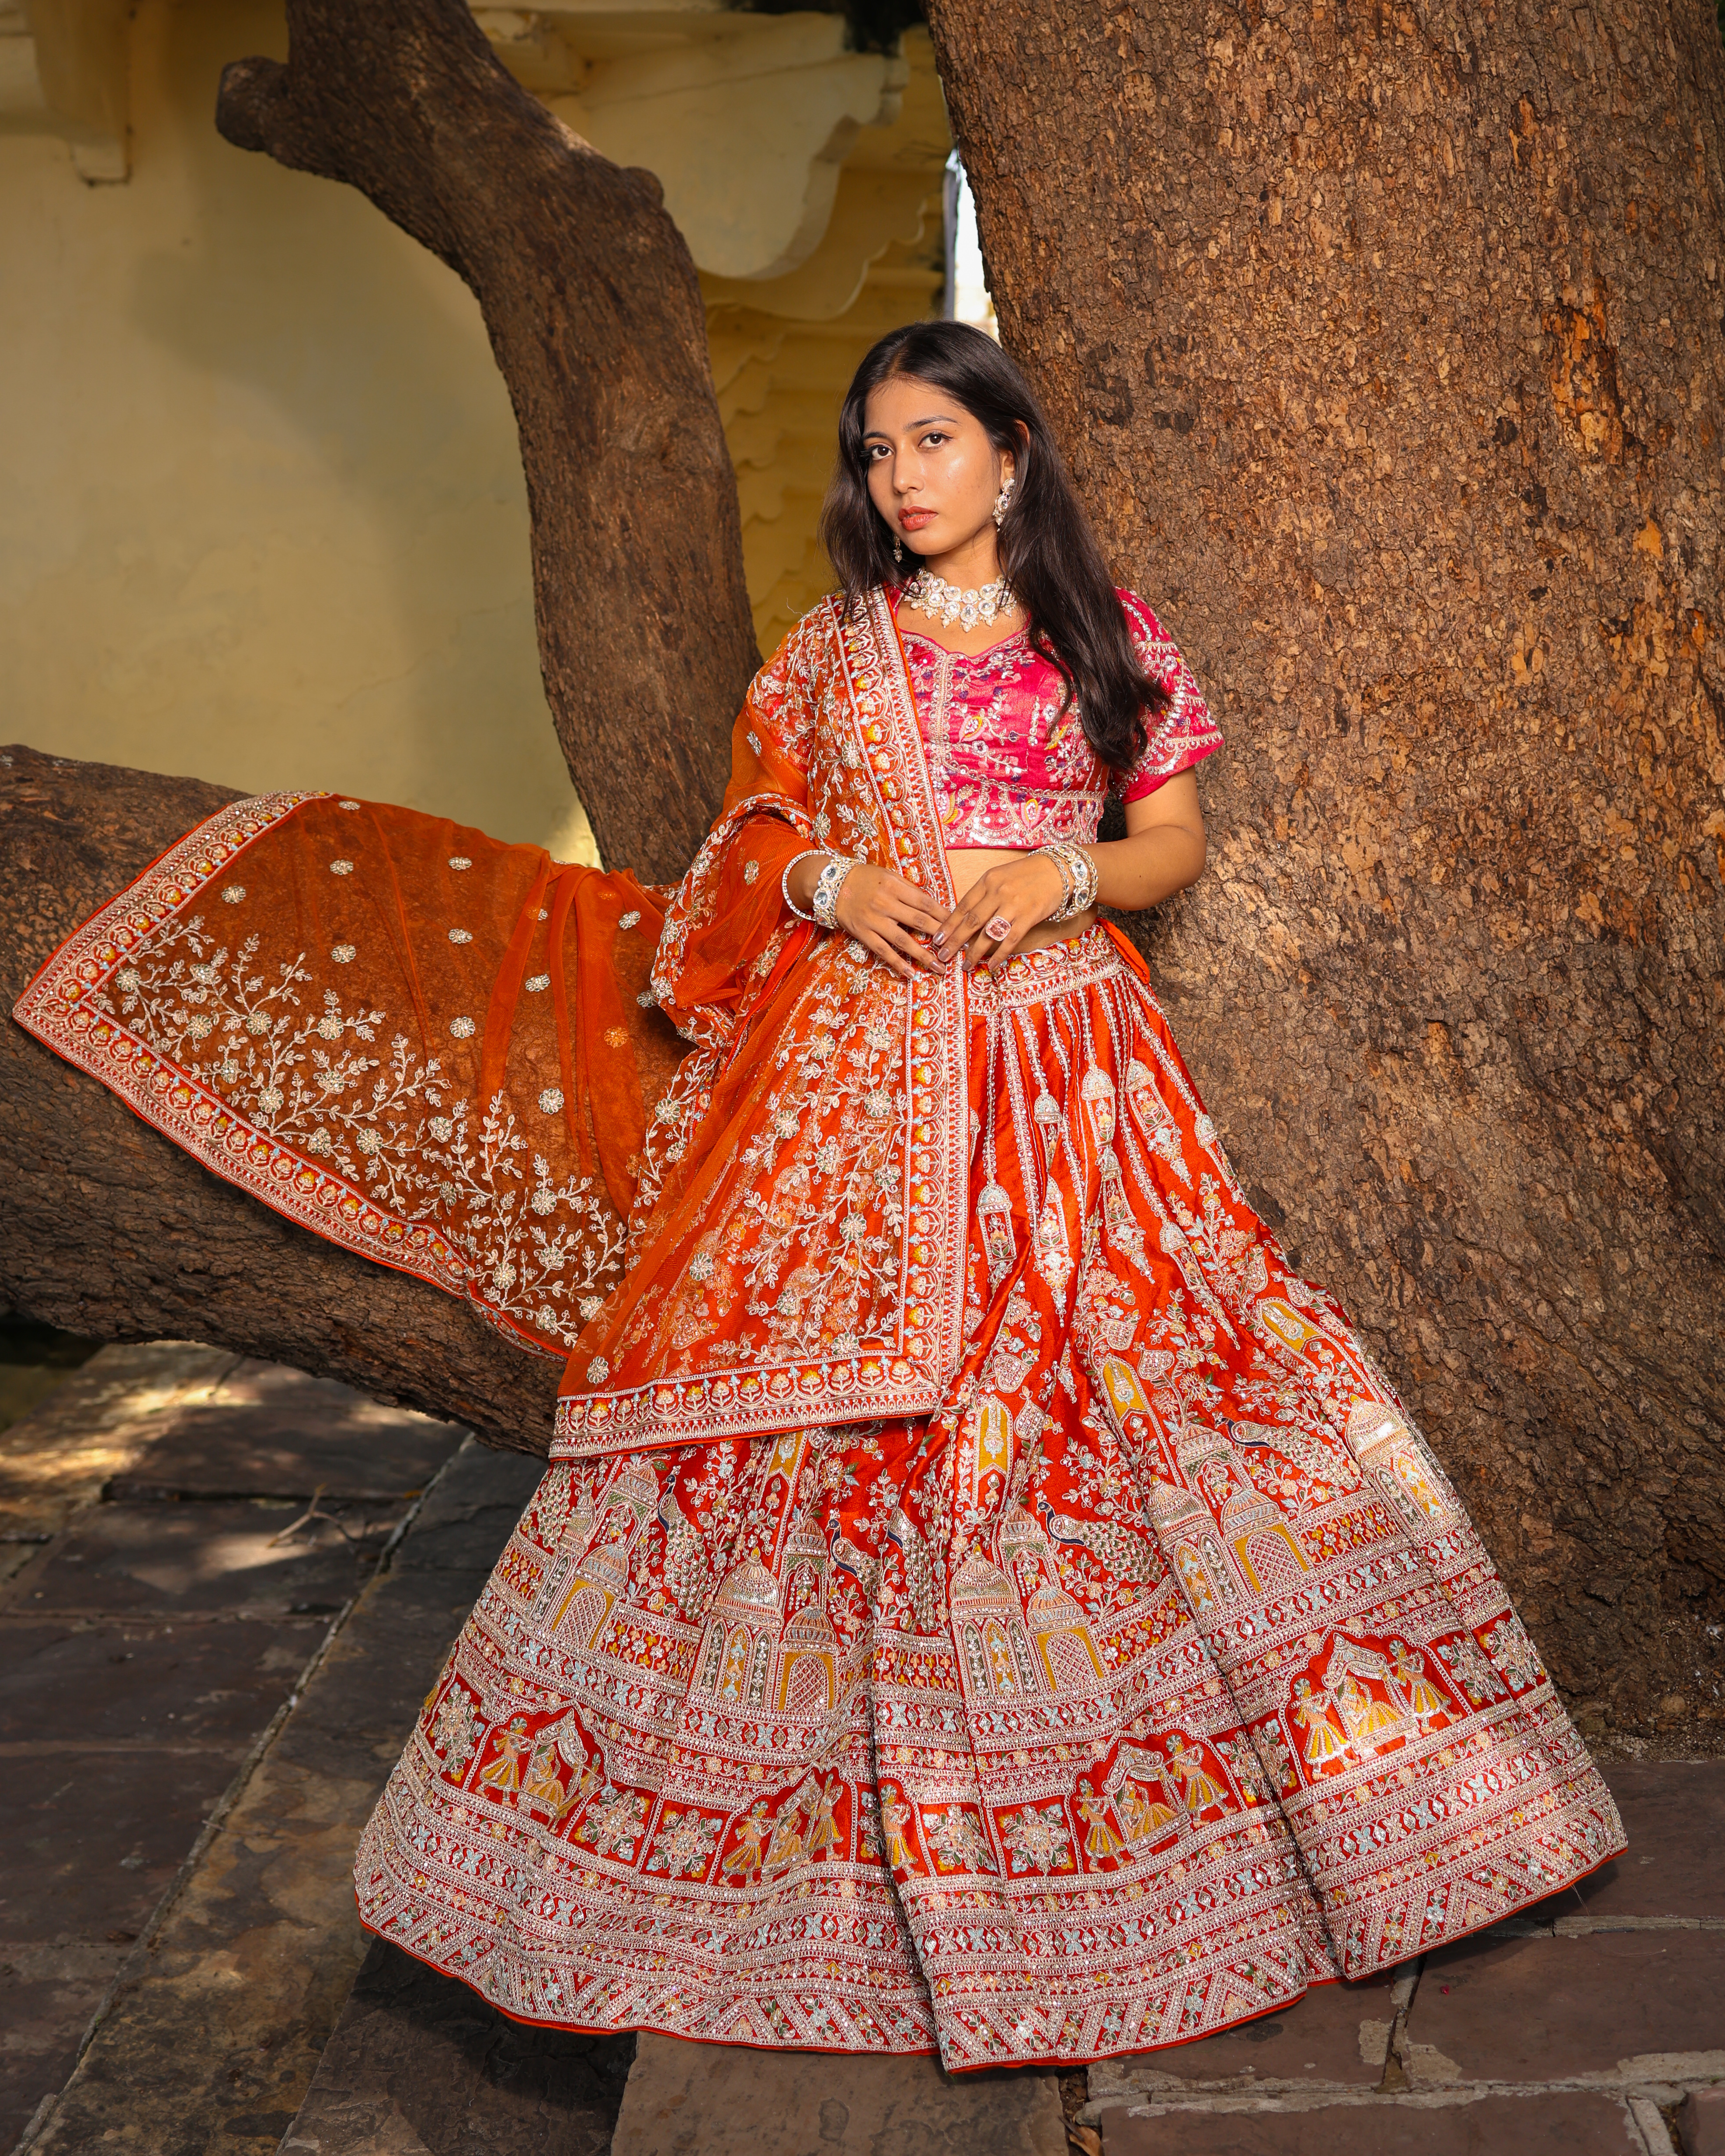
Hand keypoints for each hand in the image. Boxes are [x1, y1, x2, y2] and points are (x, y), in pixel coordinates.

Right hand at [815, 860, 946, 976]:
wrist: (831, 884)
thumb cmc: (864, 878)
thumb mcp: (888, 875)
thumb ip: (908, 889)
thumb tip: (932, 905)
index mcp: (894, 886)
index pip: (925, 902)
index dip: (943, 914)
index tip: (958, 924)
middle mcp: (885, 903)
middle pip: (919, 921)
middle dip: (940, 935)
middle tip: (957, 948)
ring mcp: (873, 920)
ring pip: (903, 940)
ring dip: (923, 955)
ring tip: (940, 967)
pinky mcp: (863, 933)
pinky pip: (883, 951)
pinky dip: (897, 963)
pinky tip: (911, 973)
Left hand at [934, 853, 1069, 972]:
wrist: (1059, 870)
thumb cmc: (1028, 874)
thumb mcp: (1000, 876)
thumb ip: (984, 893)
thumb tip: (965, 916)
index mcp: (988, 881)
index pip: (963, 906)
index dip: (949, 924)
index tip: (937, 938)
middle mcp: (998, 893)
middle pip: (971, 921)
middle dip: (955, 941)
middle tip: (943, 956)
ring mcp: (1013, 905)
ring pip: (988, 933)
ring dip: (974, 952)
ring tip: (965, 965)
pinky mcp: (1029, 917)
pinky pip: (1010, 940)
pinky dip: (999, 954)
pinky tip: (991, 965)